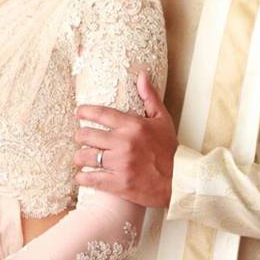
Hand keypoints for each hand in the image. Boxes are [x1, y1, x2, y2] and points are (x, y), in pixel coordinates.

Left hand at [73, 71, 176, 207]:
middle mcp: (124, 143)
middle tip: (81, 138)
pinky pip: (90, 179)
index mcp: (133, 126)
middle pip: (86, 135)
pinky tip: (82, 175)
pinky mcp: (118, 184)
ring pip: (85, 157)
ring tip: (81, 157)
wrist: (180, 181)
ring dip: (79, 157)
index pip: (100, 113)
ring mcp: (120, 164)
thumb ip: (149, 97)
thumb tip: (142, 75)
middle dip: (80, 136)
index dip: (84, 111)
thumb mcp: (162, 119)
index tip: (79, 112)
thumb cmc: (170, 150)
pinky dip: (82, 177)